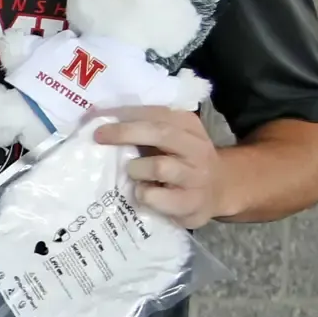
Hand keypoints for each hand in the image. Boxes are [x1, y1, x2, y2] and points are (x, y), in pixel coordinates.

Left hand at [93, 105, 226, 227]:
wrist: (220, 191)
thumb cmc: (182, 160)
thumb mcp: (171, 138)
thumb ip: (144, 127)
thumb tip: (97, 118)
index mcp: (189, 126)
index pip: (157, 113)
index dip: (125, 113)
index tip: (97, 115)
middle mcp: (197, 148)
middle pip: (160, 133)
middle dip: (124, 132)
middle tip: (99, 136)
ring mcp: (196, 177)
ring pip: (159, 166)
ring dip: (136, 168)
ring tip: (132, 173)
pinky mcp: (191, 203)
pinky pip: (157, 197)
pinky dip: (143, 194)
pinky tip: (142, 193)